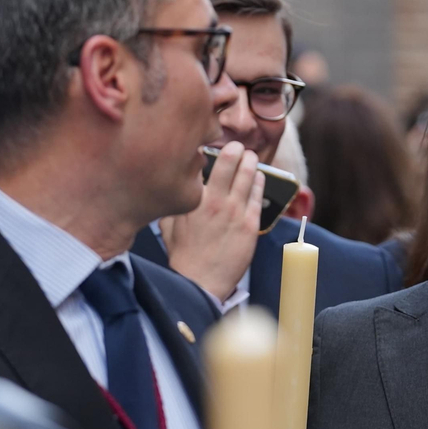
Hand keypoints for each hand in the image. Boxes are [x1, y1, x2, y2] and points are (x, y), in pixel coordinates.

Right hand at [158, 142, 263, 301]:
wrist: (200, 282)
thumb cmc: (184, 256)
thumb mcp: (169, 225)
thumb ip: (175, 204)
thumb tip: (177, 190)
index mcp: (193, 199)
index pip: (203, 165)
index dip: (209, 152)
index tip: (212, 148)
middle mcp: (215, 201)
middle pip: (230, 161)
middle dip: (235, 149)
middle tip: (237, 146)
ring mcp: (235, 212)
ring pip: (248, 175)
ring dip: (250, 162)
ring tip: (250, 157)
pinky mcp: (250, 224)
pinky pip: (258, 195)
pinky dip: (259, 182)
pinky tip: (258, 177)